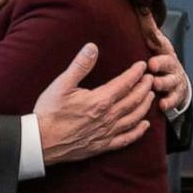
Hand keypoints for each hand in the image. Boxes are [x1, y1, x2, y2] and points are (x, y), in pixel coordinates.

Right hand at [34, 43, 154, 164]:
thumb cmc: (50, 112)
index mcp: (100, 100)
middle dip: (144, 87)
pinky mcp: (103, 146)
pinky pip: (126, 139)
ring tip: (151, 96)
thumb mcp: (62, 84)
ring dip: (145, 106)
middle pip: (133, 100)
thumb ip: (80, 65)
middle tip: (151, 78)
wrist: (42, 141)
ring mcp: (107, 132)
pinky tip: (144, 125)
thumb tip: (92, 47)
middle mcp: (108, 117)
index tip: (142, 65)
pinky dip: (138, 131)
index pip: (125, 83)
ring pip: (134, 118)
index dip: (135, 73)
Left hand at [138, 11, 188, 112]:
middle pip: (169, 66)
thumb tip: (141, 6)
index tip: (151, 60)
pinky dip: (168, 103)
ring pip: (170, 84)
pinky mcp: (175, 96)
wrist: (178, 80)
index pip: (163, 49)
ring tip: (156, 86)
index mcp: (165, 52)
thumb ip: (149, 26)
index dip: (158, 53)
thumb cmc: (162, 58)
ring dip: (164, 85)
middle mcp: (172, 67)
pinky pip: (173, 101)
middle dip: (162, 68)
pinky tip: (161, 106)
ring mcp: (174, 82)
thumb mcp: (156, 42)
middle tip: (153, 69)